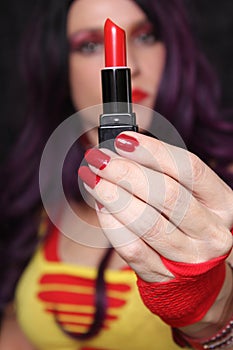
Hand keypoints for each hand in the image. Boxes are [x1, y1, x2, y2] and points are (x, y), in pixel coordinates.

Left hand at [79, 132, 232, 282]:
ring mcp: (189, 259)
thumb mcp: (190, 196)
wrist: (196, 274)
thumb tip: (122, 149)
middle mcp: (211, 232)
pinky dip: (111, 224)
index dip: (154, 151)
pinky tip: (100, 206)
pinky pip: (131, 247)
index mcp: (222, 203)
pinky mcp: (163, 276)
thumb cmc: (188, 224)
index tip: (122, 140)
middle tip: (99, 158)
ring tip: (93, 177)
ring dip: (113, 195)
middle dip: (126, 172)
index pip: (190, 169)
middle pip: (166, 194)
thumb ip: (163, 173)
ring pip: (146, 221)